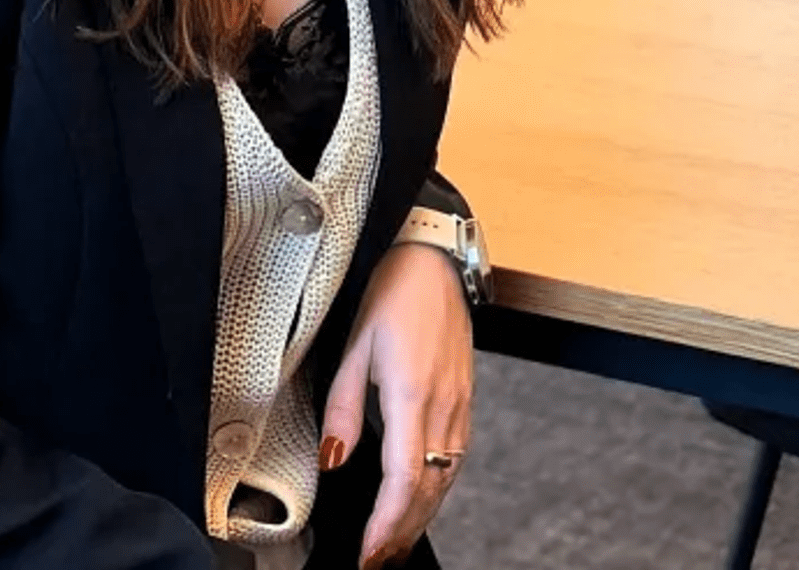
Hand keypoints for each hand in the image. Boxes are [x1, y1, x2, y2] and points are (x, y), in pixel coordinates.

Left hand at [319, 241, 472, 569]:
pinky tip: (423, 497)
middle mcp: (443, 402)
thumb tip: (332, 460)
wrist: (434, 258)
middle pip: (429, 487)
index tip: (369, 551)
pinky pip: (456, 454)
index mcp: (411, 390)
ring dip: (422, 514)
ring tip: (395, 542)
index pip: (404, 476)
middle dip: (402, 530)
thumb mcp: (355, 345)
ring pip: (447, 475)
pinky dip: (439, 486)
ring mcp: (460, 400)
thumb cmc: (394, 292)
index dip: (387, 521)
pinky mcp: (465, 395)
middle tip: (377, 559)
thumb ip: (343, 407)